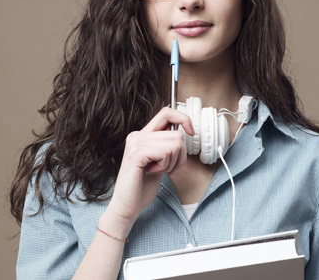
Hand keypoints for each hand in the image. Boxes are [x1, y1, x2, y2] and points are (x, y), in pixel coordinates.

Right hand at [100, 107, 193, 235]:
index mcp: (142, 135)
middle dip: (180, 155)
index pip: (166, 112)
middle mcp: (137, 135)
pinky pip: (166, 152)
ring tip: (158, 171)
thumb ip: (167, 146)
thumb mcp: (159, 163)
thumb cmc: (141, 188)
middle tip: (168, 169)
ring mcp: (136, 143)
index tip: (191, 132)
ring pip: (175, 143)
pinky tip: (152, 172)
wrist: (127, 206)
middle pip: (176, 133)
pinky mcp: (137, 153)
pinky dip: (165, 165)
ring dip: (172, 162)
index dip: (183, 118)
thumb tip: (183, 133)